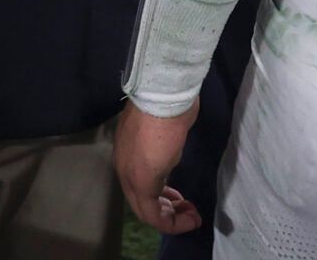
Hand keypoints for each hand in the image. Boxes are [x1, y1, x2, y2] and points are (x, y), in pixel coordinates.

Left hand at [115, 98, 201, 234]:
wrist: (163, 96)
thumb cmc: (167, 105)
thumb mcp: (165, 128)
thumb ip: (164, 144)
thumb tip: (170, 149)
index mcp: (127, 154)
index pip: (139, 185)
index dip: (161, 196)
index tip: (181, 198)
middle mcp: (125, 167)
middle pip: (141, 202)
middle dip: (167, 211)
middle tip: (188, 212)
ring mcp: (131, 174)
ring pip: (146, 211)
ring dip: (170, 219)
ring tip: (191, 218)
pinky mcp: (142, 180)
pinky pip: (153, 213)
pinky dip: (171, 222)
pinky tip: (190, 217)